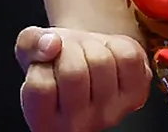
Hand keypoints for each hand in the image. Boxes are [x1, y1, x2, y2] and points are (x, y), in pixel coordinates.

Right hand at [16, 25, 152, 131]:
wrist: (90, 57)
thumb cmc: (58, 59)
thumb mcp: (33, 49)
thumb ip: (30, 44)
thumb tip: (51, 44)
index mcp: (45, 124)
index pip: (40, 87)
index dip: (44, 61)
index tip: (50, 61)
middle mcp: (77, 127)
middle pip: (74, 73)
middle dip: (70, 49)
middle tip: (71, 53)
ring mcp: (110, 114)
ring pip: (102, 62)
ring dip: (93, 46)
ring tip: (88, 55)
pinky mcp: (136, 95)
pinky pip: (128, 56)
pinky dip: (117, 44)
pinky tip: (109, 56)